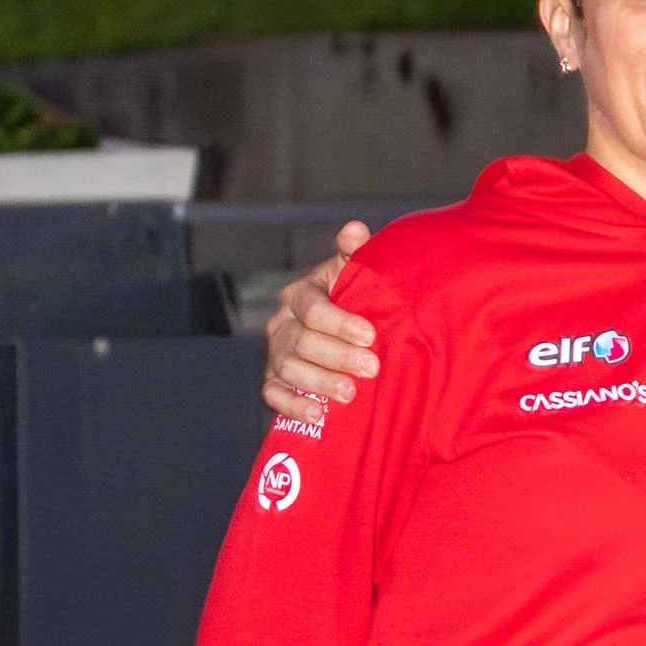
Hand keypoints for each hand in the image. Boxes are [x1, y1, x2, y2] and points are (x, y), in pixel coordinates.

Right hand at [262, 222, 375, 417]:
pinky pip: (274, 395)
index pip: (312, 305)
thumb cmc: (357, 305)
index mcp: (302, 295)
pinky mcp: (275, 382)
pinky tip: (318, 415)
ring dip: (319, 381)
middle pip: (301, 339)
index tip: (370, 335)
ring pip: (289, 368)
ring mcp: (276, 354)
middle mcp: (283, 323)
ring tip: (350, 394)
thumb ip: (356, 255)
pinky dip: (294, 406)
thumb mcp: (357, 278)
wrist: (351, 339)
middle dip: (337, 355)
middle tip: (371, 367)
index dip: (339, 321)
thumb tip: (355, 229)